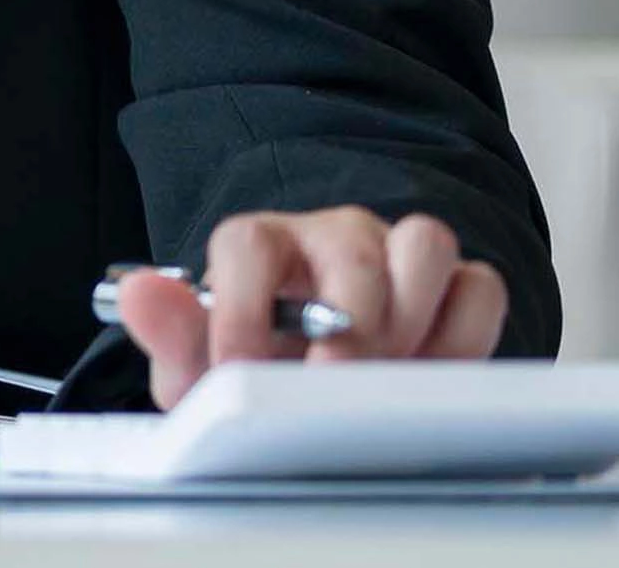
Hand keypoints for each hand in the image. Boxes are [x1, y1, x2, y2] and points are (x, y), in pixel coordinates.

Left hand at [114, 208, 506, 408]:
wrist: (314, 372)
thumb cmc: (260, 357)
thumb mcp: (201, 359)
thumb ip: (169, 331)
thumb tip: (138, 294)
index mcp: (260, 244)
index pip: (247, 245)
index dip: (241, 308)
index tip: (239, 368)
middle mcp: (331, 237)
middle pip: (351, 248)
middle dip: (346, 324)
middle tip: (332, 380)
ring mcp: (396, 253)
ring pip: (426, 244)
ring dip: (412, 317)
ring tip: (388, 372)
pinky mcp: (453, 285)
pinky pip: (479, 287)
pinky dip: (464, 335)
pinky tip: (431, 376)